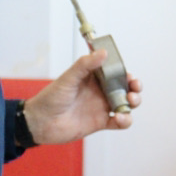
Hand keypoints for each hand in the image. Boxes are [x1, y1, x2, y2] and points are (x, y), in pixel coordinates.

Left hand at [22, 48, 139, 144]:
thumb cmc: (50, 98)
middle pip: (125, 87)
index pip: (114, 72)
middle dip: (134, 87)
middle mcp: (99, 91)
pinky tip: (120, 118)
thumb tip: (103, 53)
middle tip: (134, 87)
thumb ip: (85, 65)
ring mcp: (101, 107)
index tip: (128, 73)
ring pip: (126, 104)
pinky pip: (120, 122)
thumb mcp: (68, 78)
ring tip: (129, 102)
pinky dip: (125, 120)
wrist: (40, 122)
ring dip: (134, 102)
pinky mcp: (101, 122)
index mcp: (93, 78)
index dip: (124, 72)